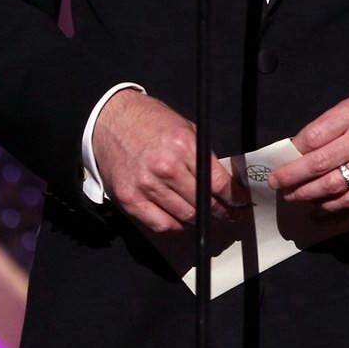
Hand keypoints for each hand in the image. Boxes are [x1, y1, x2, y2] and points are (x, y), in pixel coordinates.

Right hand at [92, 89, 243, 233]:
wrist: (109, 120)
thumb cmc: (148, 121)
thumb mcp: (184, 127)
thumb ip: (202, 155)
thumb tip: (222, 181)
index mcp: (183, 146)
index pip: (217, 183)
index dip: (233, 197)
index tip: (239, 202)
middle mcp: (165, 168)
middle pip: (203, 203)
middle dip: (220, 211)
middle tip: (228, 214)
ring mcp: (146, 185)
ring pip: (185, 217)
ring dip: (200, 220)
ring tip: (208, 218)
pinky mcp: (130, 199)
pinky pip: (160, 224)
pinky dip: (175, 227)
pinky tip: (182, 222)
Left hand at [271, 95, 348, 212]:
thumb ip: (329, 126)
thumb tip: (296, 150)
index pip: (312, 136)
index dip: (292, 152)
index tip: (279, 161)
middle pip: (318, 163)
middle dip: (291, 177)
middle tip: (276, 183)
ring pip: (333, 185)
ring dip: (307, 194)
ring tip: (294, 195)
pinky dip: (331, 204)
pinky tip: (320, 203)